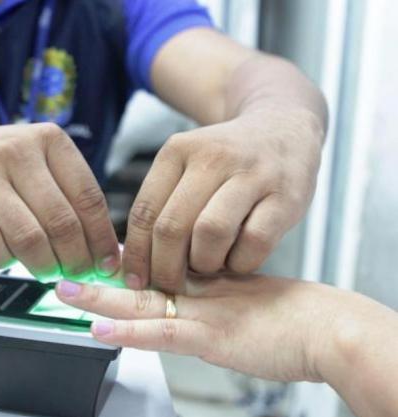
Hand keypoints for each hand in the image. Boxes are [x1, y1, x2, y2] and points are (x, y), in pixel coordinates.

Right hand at [0, 123, 119, 279]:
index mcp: (50, 140)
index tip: (107, 265)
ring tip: (47, 270)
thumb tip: (105, 256)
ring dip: (43, 265)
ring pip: (28, 237)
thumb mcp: (40, 167)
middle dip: (75, 259)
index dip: (102, 239)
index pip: (89, 198)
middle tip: (76, 274)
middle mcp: (18, 150)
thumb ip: (70, 202)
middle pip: (61, 221)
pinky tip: (8, 259)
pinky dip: (4, 261)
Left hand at [55, 275, 341, 381]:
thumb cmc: (284, 311)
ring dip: (102, 298)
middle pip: (140, 275)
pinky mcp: (216, 336)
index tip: (96, 258)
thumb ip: (204, 282)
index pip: (154, 256)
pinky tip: (100, 331)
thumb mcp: (236, 288)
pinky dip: (130, 333)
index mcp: (201, 270)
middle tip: (63, 271)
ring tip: (66, 293)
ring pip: (145, 300)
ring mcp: (204, 308)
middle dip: (100, 276)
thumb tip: (169, 281)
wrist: (327, 326)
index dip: (123, 260)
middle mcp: (197, 284)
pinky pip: (165, 334)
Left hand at [122, 110, 323, 290]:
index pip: (144, 212)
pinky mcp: (287, 196)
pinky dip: (241, 263)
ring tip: (206, 266)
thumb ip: (160, 207)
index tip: (134, 280)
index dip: (136, 254)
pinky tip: (237, 260)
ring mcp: (253, 174)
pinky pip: (254, 243)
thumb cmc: (225, 164)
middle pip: (172, 227)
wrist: (284, 129)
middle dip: (165, 267)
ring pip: (211, 233)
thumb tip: (133, 265)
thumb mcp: (186, 168)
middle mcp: (213, 157)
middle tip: (170, 285)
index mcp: (178, 151)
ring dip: (204, 264)